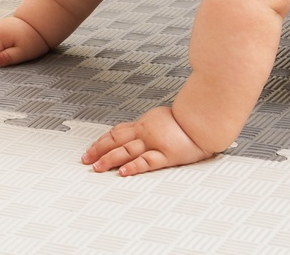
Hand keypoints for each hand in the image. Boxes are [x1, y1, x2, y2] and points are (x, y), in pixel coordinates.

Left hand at [81, 105, 214, 175]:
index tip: (91, 149)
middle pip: (116, 141)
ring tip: (97, 167)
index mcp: (144, 124)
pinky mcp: (167, 155)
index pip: (117, 132)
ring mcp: (155, 143)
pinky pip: (147, 162)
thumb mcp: (162, 118)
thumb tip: (139, 132)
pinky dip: (134, 167)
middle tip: (86, 159)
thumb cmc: (188, 120)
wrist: (204, 120)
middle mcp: (146, 132)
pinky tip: (123, 172)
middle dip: (99, 150)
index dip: (101, 141)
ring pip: (127, 151)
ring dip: (110, 159)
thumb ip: (150, 126)